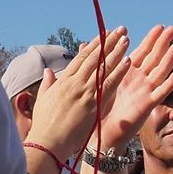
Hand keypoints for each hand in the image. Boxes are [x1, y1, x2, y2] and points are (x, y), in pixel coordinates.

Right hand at [28, 31, 123, 157]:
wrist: (48, 143)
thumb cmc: (44, 124)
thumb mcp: (44, 99)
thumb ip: (49, 83)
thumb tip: (48, 70)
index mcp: (63, 81)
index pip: (82, 57)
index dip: (94, 44)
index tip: (105, 33)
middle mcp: (75, 83)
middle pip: (95, 58)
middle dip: (108, 42)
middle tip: (120, 30)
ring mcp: (85, 93)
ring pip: (103, 67)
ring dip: (116, 52)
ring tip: (127, 39)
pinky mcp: (94, 104)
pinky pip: (109, 84)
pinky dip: (119, 72)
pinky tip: (128, 61)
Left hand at [93, 25, 172, 149]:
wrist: (101, 132)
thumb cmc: (100, 108)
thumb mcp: (97, 81)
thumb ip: (93, 62)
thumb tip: (83, 44)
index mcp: (128, 73)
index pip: (143, 51)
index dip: (151, 39)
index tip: (160, 26)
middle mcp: (140, 80)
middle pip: (155, 57)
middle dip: (163, 43)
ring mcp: (145, 91)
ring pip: (161, 71)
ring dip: (170, 58)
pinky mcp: (147, 104)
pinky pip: (161, 92)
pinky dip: (170, 83)